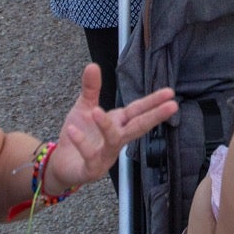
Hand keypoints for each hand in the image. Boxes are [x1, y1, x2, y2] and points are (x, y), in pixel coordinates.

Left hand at [43, 66, 177, 191]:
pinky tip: (72, 130)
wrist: (61, 164)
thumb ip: (91, 88)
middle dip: (154, 116)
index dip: (154, 102)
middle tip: (172, 106)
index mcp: (119, 123)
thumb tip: (93, 64)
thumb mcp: (84, 107)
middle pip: (138, 126)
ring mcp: (106, 156)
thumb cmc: (79, 135)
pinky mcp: (91, 169)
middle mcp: (117, 140)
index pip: (139, 110)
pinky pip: (89, 155)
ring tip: (97, 111)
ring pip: (113, 141)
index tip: (171, 92)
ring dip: (106, 127)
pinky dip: (81, 143)